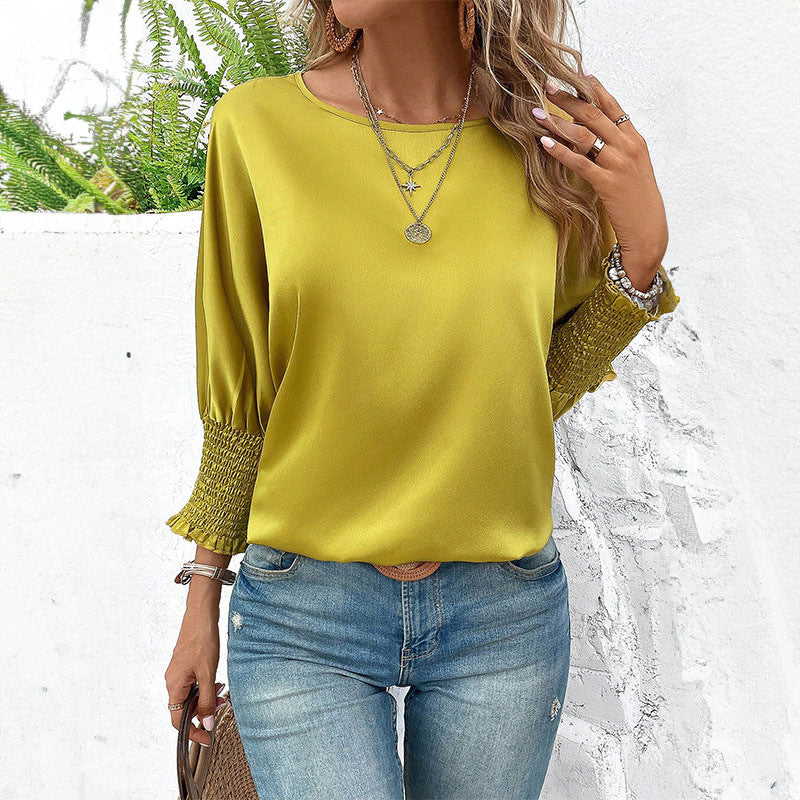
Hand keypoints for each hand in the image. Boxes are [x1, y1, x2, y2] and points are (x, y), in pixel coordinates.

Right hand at [165, 608, 226, 746]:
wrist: (201, 615)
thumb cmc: (202, 640)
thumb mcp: (208, 674)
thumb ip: (206, 700)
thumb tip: (206, 723)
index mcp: (174, 685)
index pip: (179, 720)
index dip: (193, 731)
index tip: (207, 738)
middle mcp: (173, 680)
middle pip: (186, 707)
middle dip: (204, 710)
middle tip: (221, 705)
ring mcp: (178, 672)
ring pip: (191, 695)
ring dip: (206, 697)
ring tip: (221, 690)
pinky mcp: (185, 665)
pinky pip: (194, 683)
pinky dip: (205, 686)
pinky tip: (216, 681)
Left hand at [533, 75, 668, 290]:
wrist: (648, 229)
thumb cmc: (637, 201)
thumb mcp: (633, 168)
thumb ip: (617, 149)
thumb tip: (590, 135)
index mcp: (636, 141)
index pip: (613, 107)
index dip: (595, 89)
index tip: (578, 73)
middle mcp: (628, 147)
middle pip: (594, 115)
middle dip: (569, 99)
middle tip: (548, 86)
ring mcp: (618, 165)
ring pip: (584, 136)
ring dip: (557, 123)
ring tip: (537, 113)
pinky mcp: (607, 183)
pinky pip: (579, 163)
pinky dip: (560, 151)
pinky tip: (544, 143)